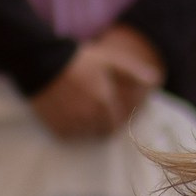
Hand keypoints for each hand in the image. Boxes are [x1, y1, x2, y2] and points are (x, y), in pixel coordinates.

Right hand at [29, 41, 145, 139]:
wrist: (40, 61)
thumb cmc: (78, 60)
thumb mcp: (108, 61)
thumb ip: (132, 72)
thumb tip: (155, 79)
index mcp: (104, 102)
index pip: (117, 123)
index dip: (115, 118)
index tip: (111, 111)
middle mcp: (89, 116)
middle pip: (103, 131)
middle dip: (102, 124)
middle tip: (95, 110)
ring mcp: (71, 122)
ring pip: (86, 134)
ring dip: (87, 127)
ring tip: (81, 110)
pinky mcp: (55, 126)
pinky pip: (69, 135)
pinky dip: (71, 129)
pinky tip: (67, 113)